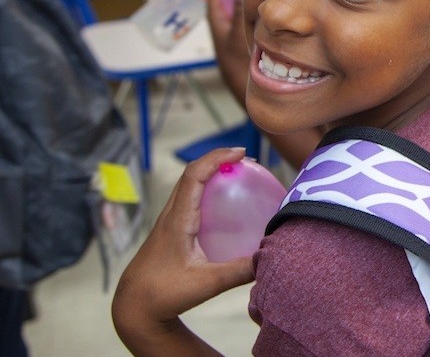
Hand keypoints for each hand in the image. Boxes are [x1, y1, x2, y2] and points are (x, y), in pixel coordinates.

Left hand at [112, 148, 254, 351]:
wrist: (134, 306)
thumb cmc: (165, 294)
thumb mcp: (206, 284)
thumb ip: (238, 272)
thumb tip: (267, 258)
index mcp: (178, 220)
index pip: (194, 175)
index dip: (216, 157)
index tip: (240, 152)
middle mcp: (171, 215)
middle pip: (191, 173)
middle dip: (217, 159)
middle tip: (245, 161)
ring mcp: (169, 221)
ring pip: (188, 185)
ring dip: (211, 172)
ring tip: (237, 175)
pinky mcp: (170, 230)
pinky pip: (189, 199)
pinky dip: (207, 190)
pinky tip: (225, 206)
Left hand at [207, 0, 250, 104]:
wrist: (242, 88)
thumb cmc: (236, 64)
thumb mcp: (237, 35)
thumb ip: (238, 14)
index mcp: (217, 23)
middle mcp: (223, 27)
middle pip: (225, 0)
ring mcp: (232, 34)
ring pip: (236, 10)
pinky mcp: (242, 41)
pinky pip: (246, 20)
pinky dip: (253, 11)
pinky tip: (266, 8)